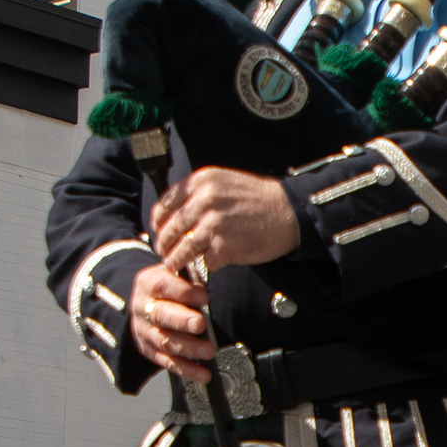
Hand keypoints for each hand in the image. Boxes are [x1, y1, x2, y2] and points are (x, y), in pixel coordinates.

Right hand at [127, 260, 216, 382]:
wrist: (144, 302)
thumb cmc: (166, 287)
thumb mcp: (174, 273)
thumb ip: (187, 277)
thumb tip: (203, 289)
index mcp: (148, 283)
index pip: (162, 285)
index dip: (183, 292)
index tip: (203, 297)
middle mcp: (142, 307)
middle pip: (160, 315)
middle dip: (182, 320)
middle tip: (200, 324)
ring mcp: (144, 331)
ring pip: (165, 341)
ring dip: (189, 348)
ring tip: (208, 351)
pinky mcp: (149, 351)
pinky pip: (168, 362)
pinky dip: (187, 370)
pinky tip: (202, 373)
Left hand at [149, 166, 297, 280]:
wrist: (288, 212)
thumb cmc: (258, 198)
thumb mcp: (223, 182)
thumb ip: (198, 193)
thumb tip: (173, 213)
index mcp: (201, 182)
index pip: (165, 204)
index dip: (158, 221)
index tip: (159, 230)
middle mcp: (203, 201)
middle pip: (170, 229)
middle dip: (164, 244)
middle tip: (164, 252)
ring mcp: (213, 225)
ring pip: (182, 250)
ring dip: (177, 260)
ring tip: (176, 265)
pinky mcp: (224, 247)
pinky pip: (206, 262)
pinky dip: (208, 265)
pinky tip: (213, 262)